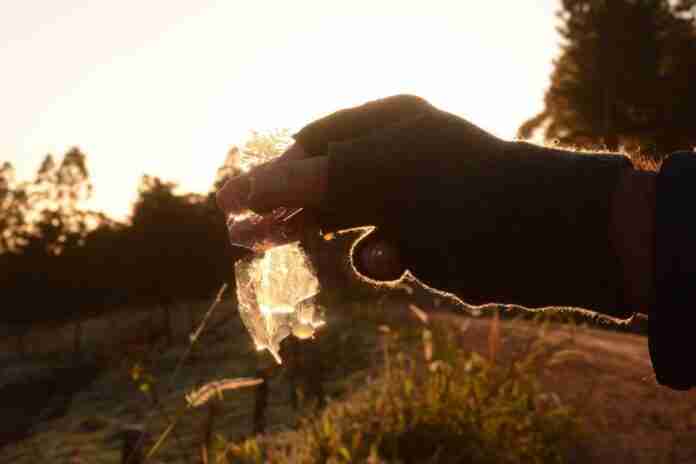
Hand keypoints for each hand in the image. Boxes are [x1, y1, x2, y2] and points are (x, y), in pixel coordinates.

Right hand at [216, 94, 502, 286]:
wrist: (540, 238)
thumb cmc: (459, 190)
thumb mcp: (376, 177)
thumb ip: (308, 183)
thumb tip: (238, 190)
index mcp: (387, 124)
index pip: (315, 145)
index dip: (277, 174)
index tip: (239, 203)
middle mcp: (395, 158)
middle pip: (325, 184)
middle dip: (288, 208)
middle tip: (245, 236)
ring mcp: (408, 202)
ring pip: (345, 220)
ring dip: (317, 232)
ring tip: (270, 246)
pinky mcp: (420, 243)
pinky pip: (377, 251)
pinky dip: (375, 259)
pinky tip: (389, 261)